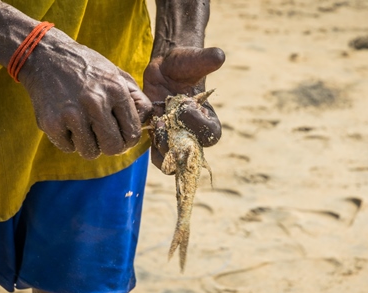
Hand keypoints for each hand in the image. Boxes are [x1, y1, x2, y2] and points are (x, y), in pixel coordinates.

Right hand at [19, 28, 151, 158]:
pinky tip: (68, 122)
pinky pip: (69, 148)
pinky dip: (70, 140)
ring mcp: (71, 114)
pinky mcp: (50, 123)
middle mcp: (95, 102)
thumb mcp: (118, 75)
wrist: (46, 56)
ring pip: (91, 152)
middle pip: (114, 148)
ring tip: (86, 127)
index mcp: (116, 90)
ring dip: (90, 144)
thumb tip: (146, 124)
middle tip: (105, 137)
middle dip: (112, 146)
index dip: (129, 140)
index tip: (123, 136)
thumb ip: (137, 100)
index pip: (132, 133)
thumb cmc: (89, 69)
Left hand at [143, 46, 224, 168]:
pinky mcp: (161, 140)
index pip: (210, 135)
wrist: (165, 70)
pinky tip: (148, 126)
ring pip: (174, 161)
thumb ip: (206, 60)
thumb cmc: (184, 64)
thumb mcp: (193, 60)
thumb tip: (219, 56)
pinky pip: (158, 157)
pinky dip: (152, 148)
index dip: (197, 124)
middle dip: (176, 141)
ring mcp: (177, 140)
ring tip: (155, 124)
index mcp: (209, 120)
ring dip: (162, 148)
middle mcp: (195, 135)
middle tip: (163, 120)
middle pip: (191, 154)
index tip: (185, 103)